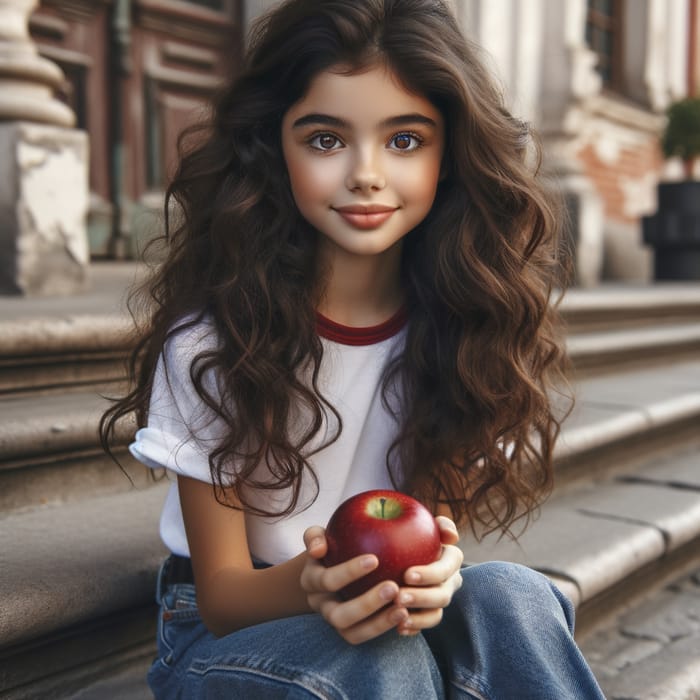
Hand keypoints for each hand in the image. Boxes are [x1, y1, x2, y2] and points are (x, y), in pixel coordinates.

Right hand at [300, 526, 409, 644]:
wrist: (329, 567)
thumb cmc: (330, 546)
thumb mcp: (319, 537)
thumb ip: (315, 537)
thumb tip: (318, 550)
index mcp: (311, 580)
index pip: (328, 580)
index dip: (349, 572)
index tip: (375, 559)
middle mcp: (320, 604)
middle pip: (339, 615)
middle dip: (367, 604)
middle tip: (393, 588)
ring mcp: (334, 621)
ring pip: (352, 633)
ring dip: (379, 623)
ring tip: (403, 609)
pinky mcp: (349, 631)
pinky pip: (365, 635)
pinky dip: (383, 628)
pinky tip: (404, 614)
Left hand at [394, 516, 463, 636]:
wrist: (397, 551)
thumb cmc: (408, 532)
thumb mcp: (420, 523)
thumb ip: (437, 524)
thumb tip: (451, 534)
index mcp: (451, 558)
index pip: (447, 566)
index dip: (430, 573)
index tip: (407, 574)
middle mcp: (450, 580)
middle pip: (443, 594)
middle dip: (422, 597)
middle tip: (398, 597)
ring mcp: (439, 600)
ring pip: (436, 614)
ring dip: (418, 617)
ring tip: (398, 616)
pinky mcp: (427, 614)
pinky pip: (424, 626)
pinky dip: (413, 627)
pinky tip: (398, 628)